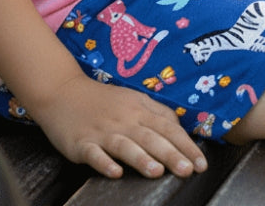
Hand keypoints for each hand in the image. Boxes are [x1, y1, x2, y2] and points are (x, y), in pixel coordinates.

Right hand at [30, 72, 207, 179]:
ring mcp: (102, 131)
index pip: (168, 128)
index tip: (201, 163)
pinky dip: (105, 163)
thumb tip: (180, 130)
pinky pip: (94, 154)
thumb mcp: (133, 99)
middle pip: (151, 137)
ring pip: (125, 145)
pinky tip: (115, 173)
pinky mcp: (81, 142)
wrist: (62, 92)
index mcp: (138, 109)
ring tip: (157, 172)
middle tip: (189, 171)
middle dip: (171, 154)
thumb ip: (156, 113)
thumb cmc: (103, 100)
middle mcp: (123, 120)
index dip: (186, 145)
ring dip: (141, 158)